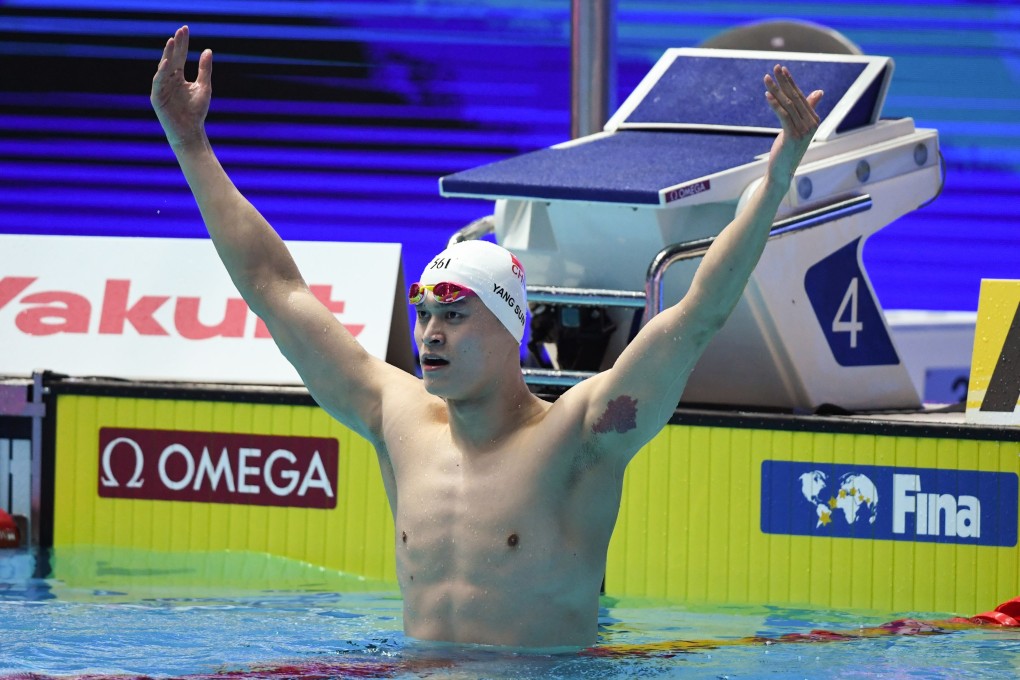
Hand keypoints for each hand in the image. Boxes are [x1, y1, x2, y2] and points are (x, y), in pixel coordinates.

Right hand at [150, 25, 211, 148]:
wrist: (190, 131)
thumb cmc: (197, 111)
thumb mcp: (204, 87)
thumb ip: (204, 69)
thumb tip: (208, 50)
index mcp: (178, 76)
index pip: (180, 55)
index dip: (183, 43)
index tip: (185, 29)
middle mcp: (168, 79)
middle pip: (172, 58)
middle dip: (176, 44)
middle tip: (180, 31)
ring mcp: (162, 87)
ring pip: (163, 67)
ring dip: (167, 54)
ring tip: (172, 41)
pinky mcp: (157, 97)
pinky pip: (158, 82)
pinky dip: (162, 72)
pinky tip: (167, 62)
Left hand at [763, 64, 823, 184]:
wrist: (783, 171)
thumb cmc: (788, 148)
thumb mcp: (798, 127)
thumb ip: (807, 109)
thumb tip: (819, 92)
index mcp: (814, 119)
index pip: (801, 96)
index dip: (791, 82)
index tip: (782, 69)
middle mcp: (811, 124)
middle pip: (795, 97)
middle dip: (784, 81)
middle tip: (775, 68)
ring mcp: (803, 131)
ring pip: (788, 105)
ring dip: (776, 90)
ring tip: (766, 78)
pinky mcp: (793, 136)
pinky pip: (783, 116)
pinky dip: (775, 104)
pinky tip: (767, 95)